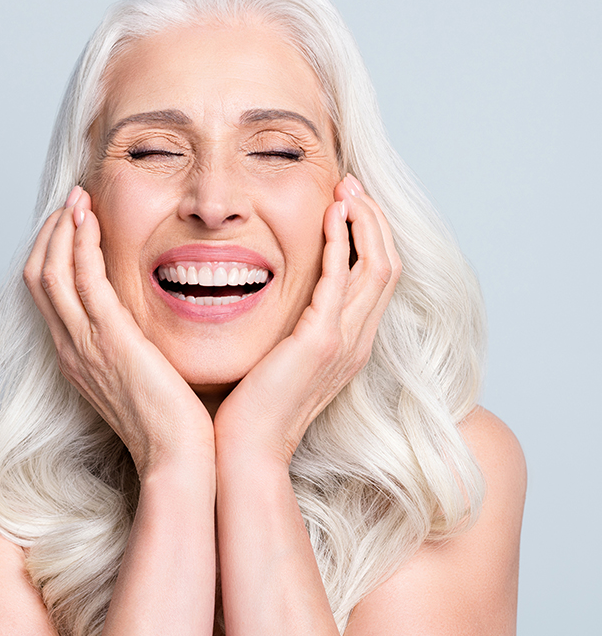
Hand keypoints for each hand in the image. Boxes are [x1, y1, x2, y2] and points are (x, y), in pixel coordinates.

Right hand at [23, 187, 213, 475]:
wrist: (176, 457)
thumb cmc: (169, 421)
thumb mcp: (139, 378)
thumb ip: (129, 347)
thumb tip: (139, 325)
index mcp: (77, 357)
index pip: (48, 295)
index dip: (53, 253)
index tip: (72, 224)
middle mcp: (71, 348)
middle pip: (39, 277)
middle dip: (51, 233)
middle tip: (71, 202)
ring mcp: (84, 345)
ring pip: (52, 272)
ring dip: (62, 229)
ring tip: (77, 199)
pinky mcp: (108, 340)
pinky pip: (82, 280)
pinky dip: (81, 245)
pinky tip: (90, 220)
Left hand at [213, 174, 400, 465]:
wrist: (247, 451)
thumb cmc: (255, 407)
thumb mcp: (282, 359)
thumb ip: (293, 329)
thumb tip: (281, 300)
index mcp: (350, 343)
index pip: (377, 278)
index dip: (370, 236)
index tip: (349, 204)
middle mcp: (357, 340)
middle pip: (388, 264)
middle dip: (373, 219)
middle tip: (351, 184)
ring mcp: (344, 342)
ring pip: (377, 266)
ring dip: (364, 221)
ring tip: (346, 188)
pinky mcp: (321, 341)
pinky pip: (341, 279)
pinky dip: (340, 242)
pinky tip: (330, 215)